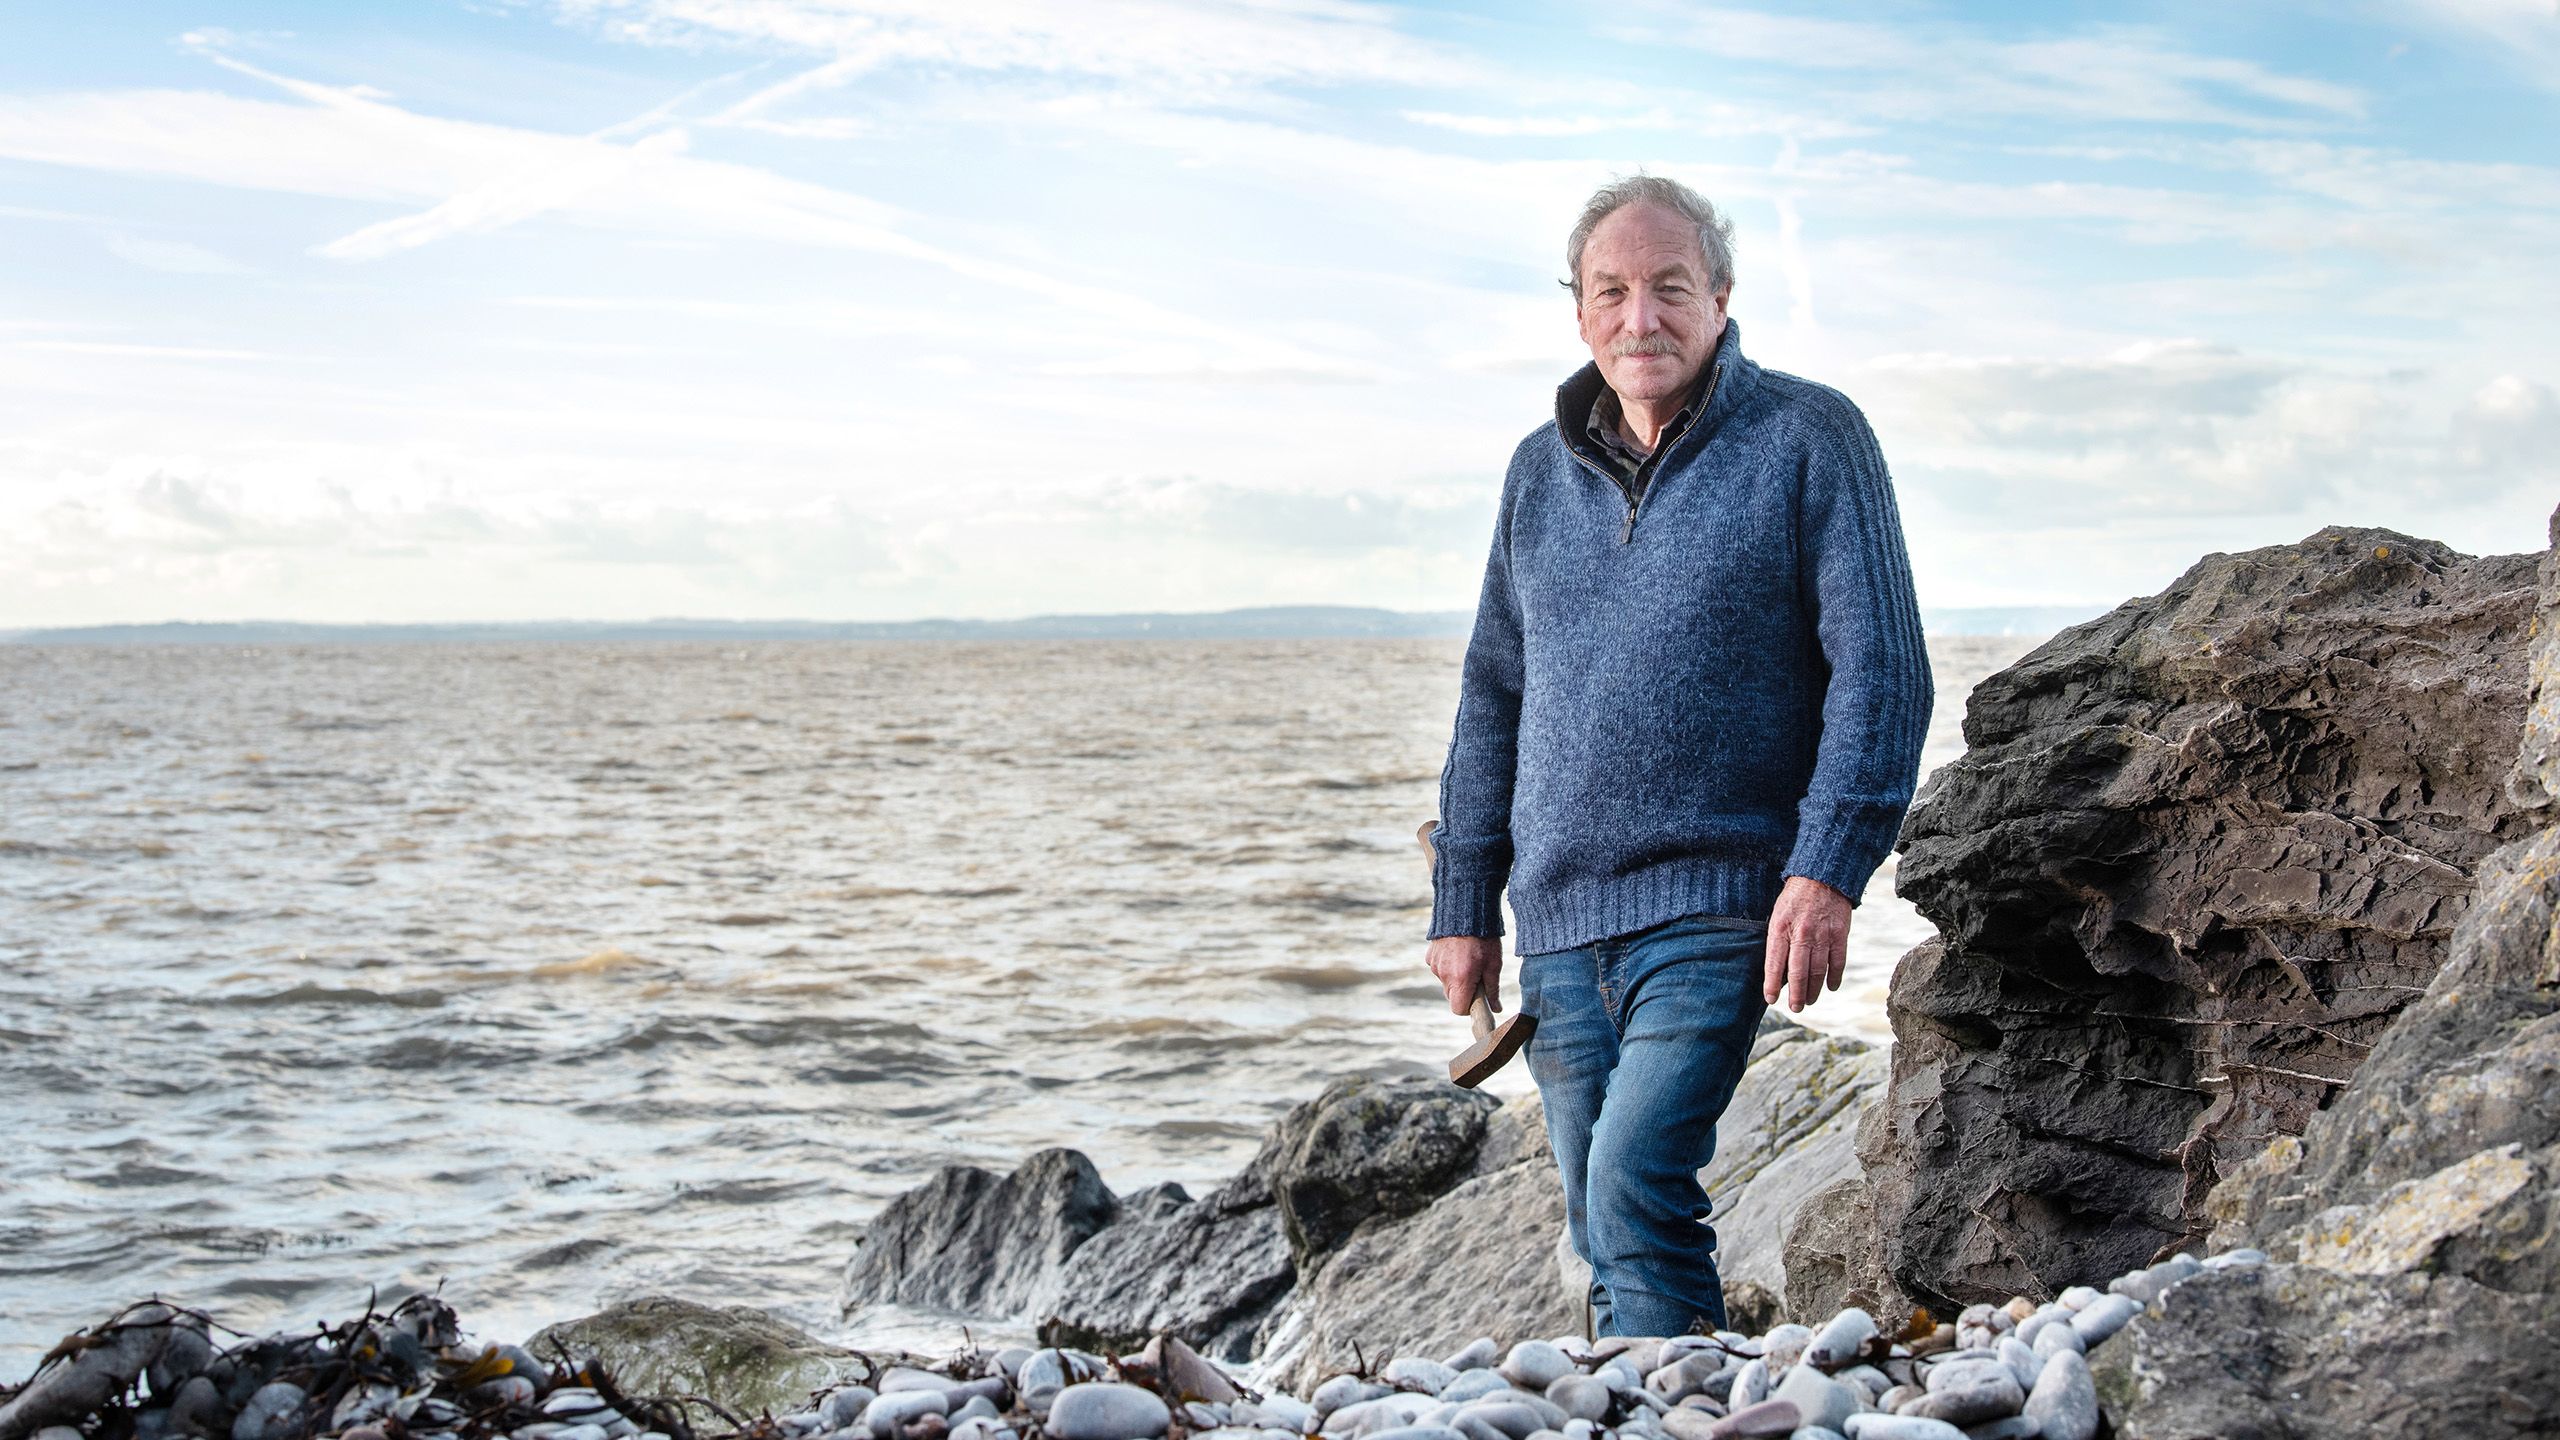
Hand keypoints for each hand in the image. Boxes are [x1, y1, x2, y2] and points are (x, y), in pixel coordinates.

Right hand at [1425, 935, 1503, 1016]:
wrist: (1466, 908)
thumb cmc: (1484, 938)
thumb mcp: (1493, 964)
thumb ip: (1492, 990)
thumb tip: (1496, 1008)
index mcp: (1461, 979)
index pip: (1458, 1009)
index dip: (1469, 1007)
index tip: (1478, 998)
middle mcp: (1444, 974)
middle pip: (1452, 997)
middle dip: (1463, 992)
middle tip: (1477, 976)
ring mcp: (1435, 965)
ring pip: (1445, 982)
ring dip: (1455, 978)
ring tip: (1468, 960)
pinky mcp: (1430, 956)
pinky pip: (1439, 968)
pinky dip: (1448, 966)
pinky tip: (1458, 952)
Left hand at [1763, 876, 1851, 1013]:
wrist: (1822, 876)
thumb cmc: (1794, 898)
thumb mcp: (1777, 915)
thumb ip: (1778, 940)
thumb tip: (1777, 969)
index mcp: (1781, 928)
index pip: (1774, 963)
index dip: (1772, 984)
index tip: (1771, 999)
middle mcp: (1802, 933)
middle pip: (1798, 972)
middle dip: (1796, 994)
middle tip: (1795, 1008)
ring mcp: (1822, 935)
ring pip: (1818, 971)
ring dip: (1813, 990)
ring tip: (1808, 1001)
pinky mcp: (1840, 935)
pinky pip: (1838, 962)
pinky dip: (1834, 977)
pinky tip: (1831, 987)